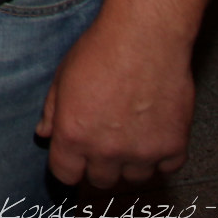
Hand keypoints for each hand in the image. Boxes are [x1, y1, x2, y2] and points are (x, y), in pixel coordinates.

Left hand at [36, 15, 194, 187]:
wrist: (145, 36)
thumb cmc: (101, 50)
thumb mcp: (63, 76)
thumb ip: (52, 110)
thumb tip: (44, 134)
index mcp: (73, 135)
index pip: (65, 174)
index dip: (68, 165)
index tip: (74, 157)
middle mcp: (106, 150)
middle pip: (100, 180)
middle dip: (99, 164)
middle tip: (105, 141)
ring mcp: (142, 152)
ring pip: (134, 178)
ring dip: (131, 162)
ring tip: (131, 134)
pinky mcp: (173, 146)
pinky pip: (167, 168)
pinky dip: (162, 156)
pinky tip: (155, 133)